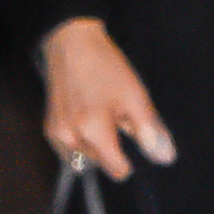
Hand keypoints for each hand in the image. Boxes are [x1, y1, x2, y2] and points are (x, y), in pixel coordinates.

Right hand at [41, 18, 175, 179]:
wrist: (72, 44)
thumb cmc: (107, 68)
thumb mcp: (136, 98)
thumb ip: (150, 132)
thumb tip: (165, 158)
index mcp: (93, 130)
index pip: (116, 169)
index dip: (130, 161)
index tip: (132, 142)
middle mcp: (70, 137)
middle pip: (100, 165)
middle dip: (112, 149)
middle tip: (115, 119)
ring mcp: (56, 134)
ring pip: (84, 160)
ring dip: (96, 148)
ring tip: (100, 118)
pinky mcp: (49, 128)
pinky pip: (69, 151)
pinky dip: (82, 143)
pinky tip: (87, 120)